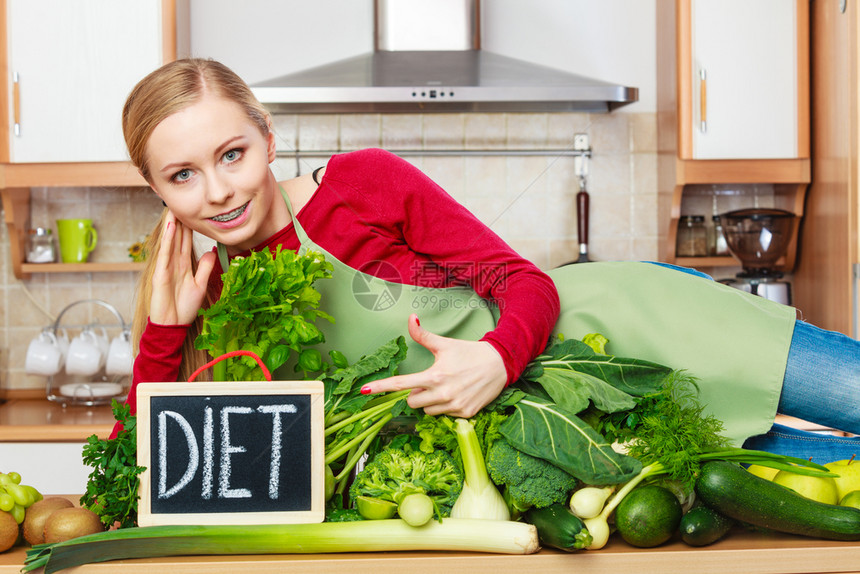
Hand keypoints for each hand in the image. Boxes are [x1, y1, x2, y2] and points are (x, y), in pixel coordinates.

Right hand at [149, 211, 215, 325]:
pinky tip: (170, 228)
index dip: (187, 229)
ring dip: (171, 226)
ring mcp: (166, 268)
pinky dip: (167, 240)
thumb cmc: (184, 308)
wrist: (173, 326)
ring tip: (172, 209)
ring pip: (170, 243)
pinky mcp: (160, 275)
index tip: (190, 213)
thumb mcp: (199, 285)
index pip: (185, 243)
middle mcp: (173, 264)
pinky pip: (165, 254)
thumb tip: (211, 252)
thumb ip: (204, 268)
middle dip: (178, 222)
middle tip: (179, 203)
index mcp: (183, 266)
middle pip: (176, 239)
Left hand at [363, 314, 507, 417]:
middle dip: (414, 393)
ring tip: (444, 387)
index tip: (364, 390)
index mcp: (435, 375)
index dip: (381, 387)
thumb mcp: (445, 344)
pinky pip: (443, 416)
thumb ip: (423, 335)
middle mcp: (443, 393)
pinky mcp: (465, 414)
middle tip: (428, 381)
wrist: (500, 364)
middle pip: (411, 402)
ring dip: (429, 401)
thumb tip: (411, 318)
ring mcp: (454, 406)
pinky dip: (444, 407)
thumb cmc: (469, 352)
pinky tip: (456, 394)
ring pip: (427, 410)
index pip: (402, 383)